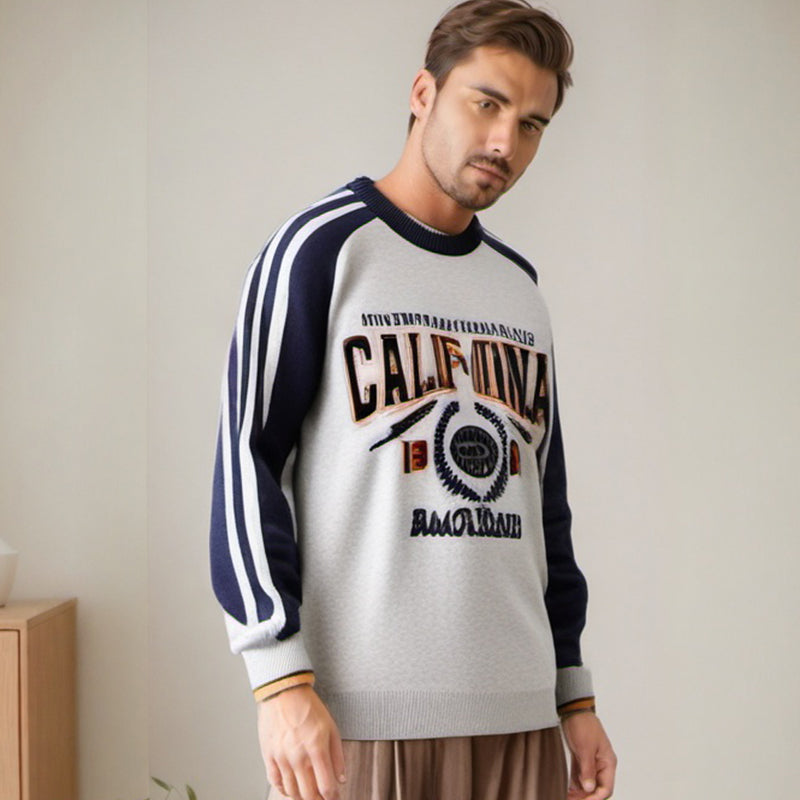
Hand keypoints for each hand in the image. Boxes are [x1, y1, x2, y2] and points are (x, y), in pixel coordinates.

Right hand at [257, 684, 345, 799]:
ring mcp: (282, 757)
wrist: (284, 692)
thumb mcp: (331, 727)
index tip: (335, 797)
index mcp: (316, 748)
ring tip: (309, 794)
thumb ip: (338, 755)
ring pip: (292, 791)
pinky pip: (275, 782)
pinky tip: (291, 789)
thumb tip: (341, 778)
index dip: (332, 797)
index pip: (326, 786)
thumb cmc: (308, 706)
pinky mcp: (269, 755)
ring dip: (302, 797)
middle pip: (309, 794)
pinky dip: (284, 790)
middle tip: (322, 798)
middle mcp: (298, 756)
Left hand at [560, 711, 616, 799]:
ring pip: (587, 786)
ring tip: (566, 797)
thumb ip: (588, 769)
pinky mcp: (581, 761)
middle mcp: (601, 765)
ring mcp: (591, 763)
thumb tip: (590, 788)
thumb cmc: (583, 724)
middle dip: (586, 798)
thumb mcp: (585, 747)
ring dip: (579, 794)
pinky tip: (566, 791)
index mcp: (608, 762)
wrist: (573, 710)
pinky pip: (579, 778)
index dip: (596, 798)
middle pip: (596, 789)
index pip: (606, 788)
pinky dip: (573, 786)